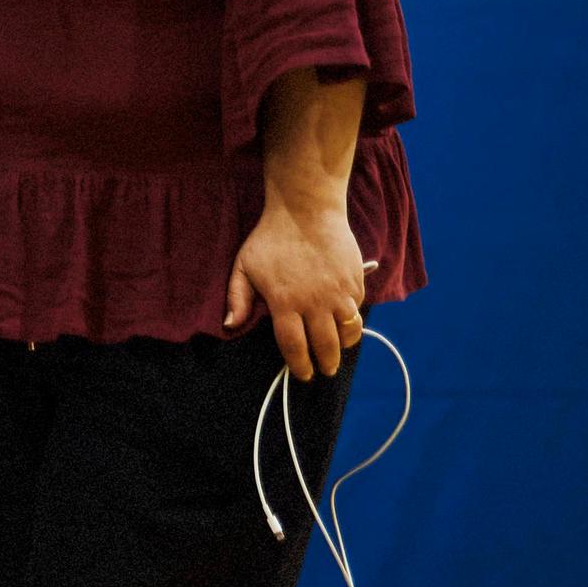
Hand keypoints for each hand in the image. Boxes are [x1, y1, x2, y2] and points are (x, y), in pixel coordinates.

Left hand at [226, 195, 367, 381]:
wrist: (306, 211)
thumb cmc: (270, 238)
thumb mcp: (244, 266)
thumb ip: (238, 298)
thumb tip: (230, 325)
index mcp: (285, 303)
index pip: (294, 347)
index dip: (299, 366)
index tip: (303, 374)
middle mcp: (315, 303)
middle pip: (325, 346)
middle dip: (326, 364)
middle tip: (325, 370)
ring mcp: (339, 293)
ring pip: (348, 332)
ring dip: (344, 346)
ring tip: (338, 350)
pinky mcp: (356, 282)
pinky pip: (357, 310)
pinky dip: (353, 321)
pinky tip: (345, 323)